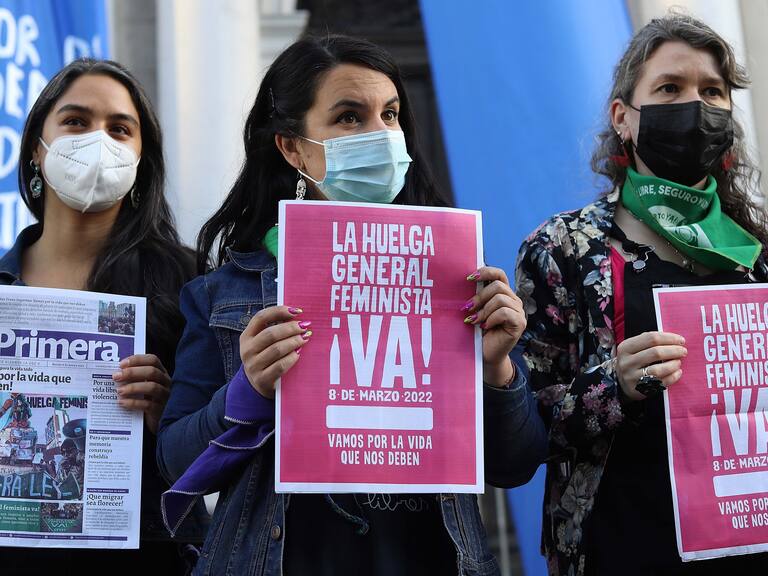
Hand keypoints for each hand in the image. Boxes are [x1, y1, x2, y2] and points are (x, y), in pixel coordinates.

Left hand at [113, 354, 171, 434]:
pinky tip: (122, 403)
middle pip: (152, 372)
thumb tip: (115, 373)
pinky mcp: (160, 410)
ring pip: (152, 387)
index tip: (121, 364)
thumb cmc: (148, 400)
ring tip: (119, 391)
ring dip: (133, 387)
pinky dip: (133, 403)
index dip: (137, 360)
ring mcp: (165, 396)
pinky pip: (148, 405)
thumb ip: (136, 379)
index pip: (152, 360)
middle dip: (132, 372)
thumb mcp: (145, 386)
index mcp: (161, 373)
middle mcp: (165, 383)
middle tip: (116, 376)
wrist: (159, 422)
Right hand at [239, 305, 311, 398]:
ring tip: (305, 338)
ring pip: (277, 349)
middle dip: (291, 328)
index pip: (261, 317)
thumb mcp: (263, 343)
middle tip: (304, 327)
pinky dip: (292, 357)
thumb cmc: (265, 358)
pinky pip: (280, 365)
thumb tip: (298, 316)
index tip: (297, 311)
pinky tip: (299, 353)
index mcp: (246, 336)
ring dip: (294, 342)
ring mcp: (253, 366)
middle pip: (270, 334)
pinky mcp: (262, 379)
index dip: (279, 311)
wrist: (257, 385)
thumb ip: (275, 329)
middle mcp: (247, 350)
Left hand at [463, 266, 526, 387]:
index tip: (469, 278)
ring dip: (484, 310)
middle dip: (480, 296)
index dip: (486, 272)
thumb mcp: (475, 312)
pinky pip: (505, 312)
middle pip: (498, 286)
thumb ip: (475, 298)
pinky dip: (491, 318)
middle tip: (467, 308)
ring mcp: (518, 312)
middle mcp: (513, 301)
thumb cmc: (478, 333)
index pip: (499, 275)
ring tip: (475, 321)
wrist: (485, 355)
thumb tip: (464, 283)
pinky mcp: (520, 323)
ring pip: (501, 299)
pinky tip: (485, 327)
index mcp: (503, 294)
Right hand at [615, 331, 686, 400]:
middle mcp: (627, 362)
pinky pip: (660, 383)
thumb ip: (649, 342)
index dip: (669, 338)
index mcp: (626, 347)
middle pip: (655, 352)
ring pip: (658, 369)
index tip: (681, 340)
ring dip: (673, 364)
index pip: (650, 338)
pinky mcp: (639, 389)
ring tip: (678, 362)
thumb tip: (674, 339)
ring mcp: (632, 377)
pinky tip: (678, 372)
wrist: (619, 382)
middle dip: (674, 350)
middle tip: (683, 351)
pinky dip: (673, 377)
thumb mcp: (634, 348)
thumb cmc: (633, 361)